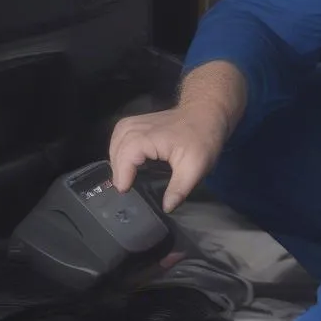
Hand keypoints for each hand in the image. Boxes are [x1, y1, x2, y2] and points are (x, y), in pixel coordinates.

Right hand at [109, 105, 227, 209]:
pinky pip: (118, 140)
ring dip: (118, 164)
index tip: (127, 194)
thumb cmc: (202, 138)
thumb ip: (179, 188)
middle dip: (119, 174)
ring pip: (114, 147)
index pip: (122, 162)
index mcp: (144, 138)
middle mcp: (133, 128)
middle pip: (115, 155)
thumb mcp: (195, 167)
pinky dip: (120, 154)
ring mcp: (132, 123)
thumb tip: (167, 208)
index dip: (123, 180)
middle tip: (128, 192)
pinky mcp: (134, 123)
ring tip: (127, 180)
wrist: (207, 112)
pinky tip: (128, 165)